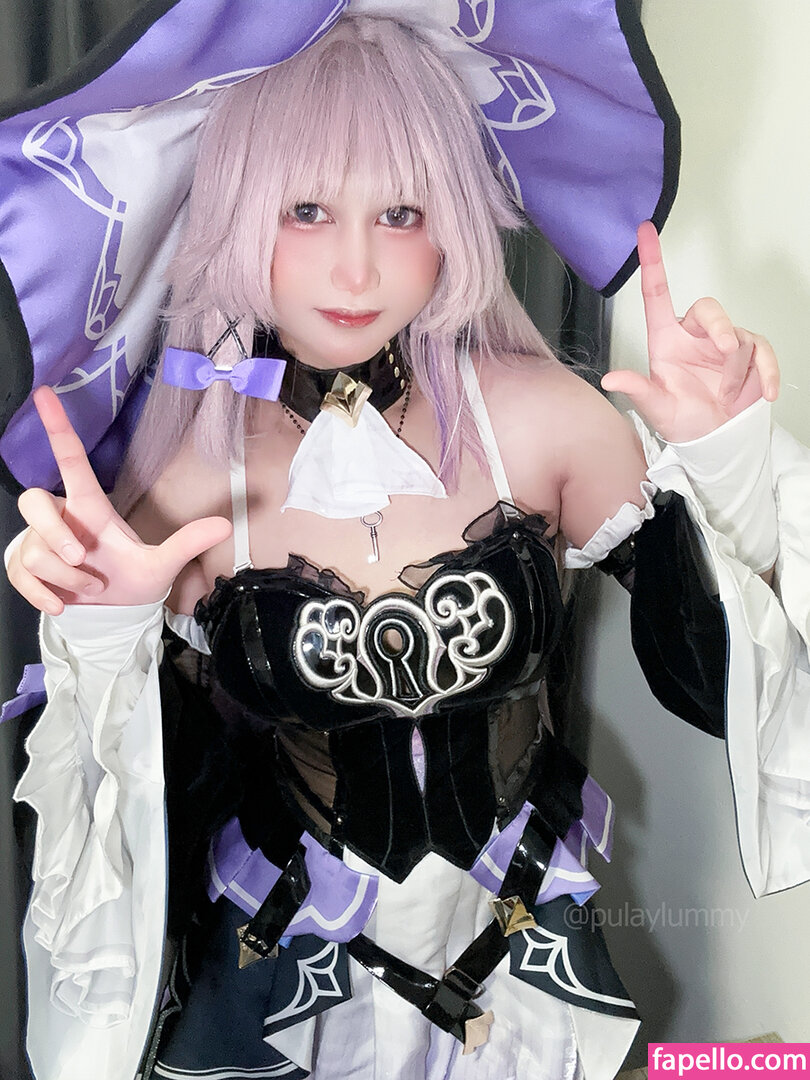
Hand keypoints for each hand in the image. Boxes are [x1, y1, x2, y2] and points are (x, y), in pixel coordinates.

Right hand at [7, 387, 231, 612]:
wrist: (114, 615)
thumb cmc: (134, 581)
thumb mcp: (162, 565)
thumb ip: (187, 543)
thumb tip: (225, 525)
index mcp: (91, 507)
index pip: (70, 459)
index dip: (58, 427)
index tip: (45, 393)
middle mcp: (63, 518)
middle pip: (32, 501)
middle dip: (54, 534)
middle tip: (81, 559)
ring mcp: (39, 542)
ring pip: (34, 550)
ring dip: (67, 578)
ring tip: (91, 588)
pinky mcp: (25, 568)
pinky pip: (19, 574)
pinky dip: (43, 595)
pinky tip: (61, 604)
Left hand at [601, 221, 779, 441]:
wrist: (716, 440)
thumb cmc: (682, 420)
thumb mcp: (656, 408)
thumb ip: (637, 389)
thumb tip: (610, 379)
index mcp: (666, 340)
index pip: (656, 293)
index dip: (652, 261)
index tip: (644, 230)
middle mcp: (694, 335)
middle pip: (709, 309)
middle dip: (720, 327)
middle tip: (725, 349)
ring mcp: (724, 343)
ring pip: (737, 339)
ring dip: (734, 372)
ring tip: (724, 396)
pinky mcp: (751, 354)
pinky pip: (763, 352)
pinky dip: (766, 373)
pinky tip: (762, 393)